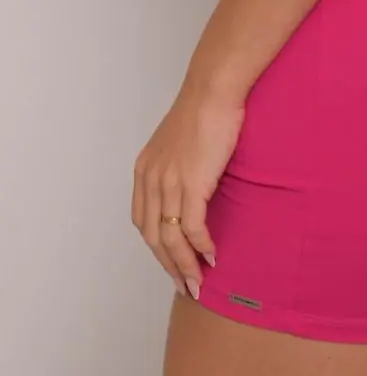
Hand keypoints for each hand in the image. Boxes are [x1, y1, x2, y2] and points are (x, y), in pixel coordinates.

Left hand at [131, 82, 244, 298]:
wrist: (213, 90)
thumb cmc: (204, 108)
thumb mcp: (180, 142)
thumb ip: (177, 166)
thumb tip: (192, 185)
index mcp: (145, 171)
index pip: (144, 222)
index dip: (158, 248)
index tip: (173, 263)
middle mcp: (151, 180)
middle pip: (154, 237)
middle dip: (169, 265)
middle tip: (186, 285)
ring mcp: (169, 182)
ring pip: (171, 238)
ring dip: (185, 265)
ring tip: (199, 282)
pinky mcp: (191, 183)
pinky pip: (192, 227)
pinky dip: (200, 246)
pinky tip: (212, 255)